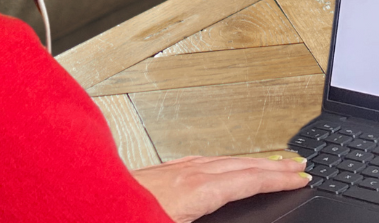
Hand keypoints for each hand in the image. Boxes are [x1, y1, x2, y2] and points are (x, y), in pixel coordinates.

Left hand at [132, 153, 309, 220]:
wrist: (76, 207)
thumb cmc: (118, 217)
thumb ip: (206, 221)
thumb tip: (238, 204)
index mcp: (192, 192)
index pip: (246, 180)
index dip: (277, 179)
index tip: (301, 176)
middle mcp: (181, 175)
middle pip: (237, 165)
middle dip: (270, 165)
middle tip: (297, 165)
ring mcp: (166, 172)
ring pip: (217, 161)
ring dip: (246, 162)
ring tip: (265, 165)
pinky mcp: (152, 175)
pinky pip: (196, 163)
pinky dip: (218, 163)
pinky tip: (213, 167)